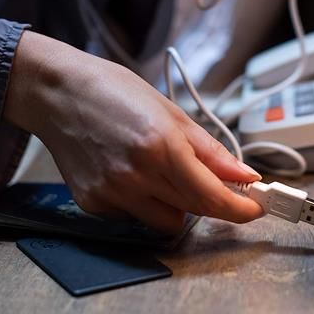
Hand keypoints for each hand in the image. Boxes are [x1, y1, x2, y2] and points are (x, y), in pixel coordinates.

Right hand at [4, 31, 263, 233]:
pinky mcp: (94, 203)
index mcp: (161, 147)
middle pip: (195, 212)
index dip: (240, 209)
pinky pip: (135, 216)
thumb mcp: (170, 112)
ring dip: (179, 205)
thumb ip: (210, 151)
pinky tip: (133, 173)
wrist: (59, 93)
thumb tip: (244, 176)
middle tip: (215, 183)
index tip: (254, 208)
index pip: (213, 197)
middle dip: (213, 201)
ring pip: (166, 222)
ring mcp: (112, 194)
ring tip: (165, 172)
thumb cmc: (113, 91)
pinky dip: (145, 201)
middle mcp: (136, 177)